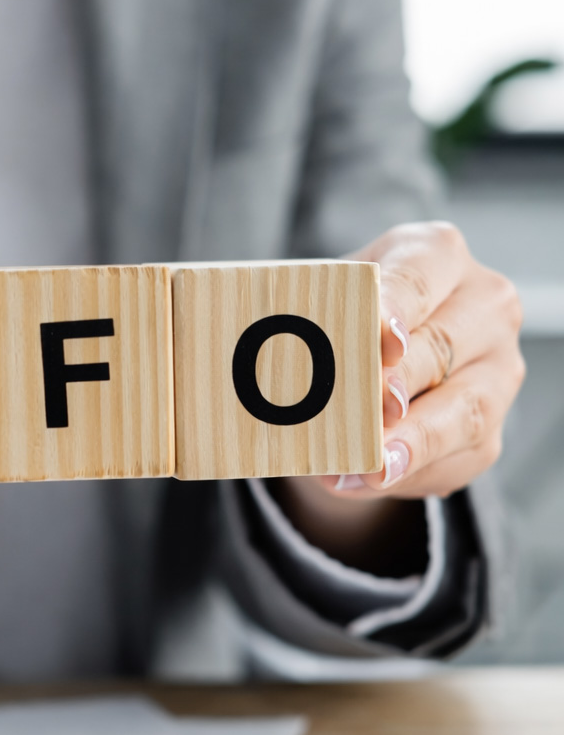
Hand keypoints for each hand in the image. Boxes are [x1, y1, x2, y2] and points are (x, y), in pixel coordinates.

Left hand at [273, 222, 523, 569]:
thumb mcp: (320, 302)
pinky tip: (366, 479)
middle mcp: (480, 306)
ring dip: (412, 441)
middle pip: (439, 346)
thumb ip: (297, 317)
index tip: (379, 339)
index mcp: (434, 255)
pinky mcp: (488, 429)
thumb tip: (240, 340)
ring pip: (464, 409)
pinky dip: (408, 473)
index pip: (419, 275)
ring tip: (370, 465)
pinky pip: (456, 456)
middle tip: (367, 410)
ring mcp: (495, 370)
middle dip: (398, 383)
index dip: (397, 307)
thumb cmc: (341, 319)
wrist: (372, 363)